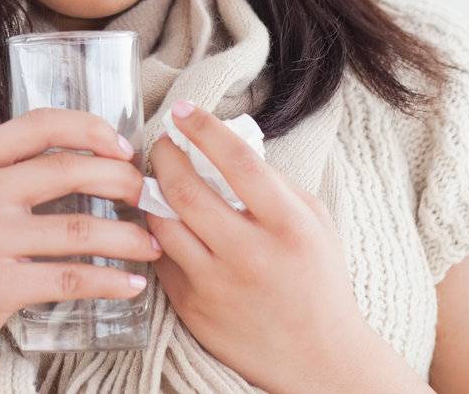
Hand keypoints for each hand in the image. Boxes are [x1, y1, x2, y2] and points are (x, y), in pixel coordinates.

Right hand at [0, 107, 160, 378]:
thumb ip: (7, 171)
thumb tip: (84, 157)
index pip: (40, 124)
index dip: (90, 128)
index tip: (124, 146)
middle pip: (68, 171)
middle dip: (121, 180)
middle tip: (146, 195)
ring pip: (79, 230)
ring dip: (128, 237)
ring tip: (154, 244)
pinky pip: (70, 278)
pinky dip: (110, 281)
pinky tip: (132, 284)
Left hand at [147, 101, 374, 393]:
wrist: (319, 359)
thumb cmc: (318, 280)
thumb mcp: (315, 222)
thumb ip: (275, 183)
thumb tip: (226, 144)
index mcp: (287, 226)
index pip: (237, 162)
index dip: (204, 129)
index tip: (183, 110)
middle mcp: (250, 254)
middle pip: (185, 189)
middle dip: (163, 155)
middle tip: (162, 143)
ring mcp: (216, 284)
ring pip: (161, 222)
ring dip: (150, 191)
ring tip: (154, 178)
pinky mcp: (192, 308)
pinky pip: (161, 257)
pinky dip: (157, 232)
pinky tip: (162, 219)